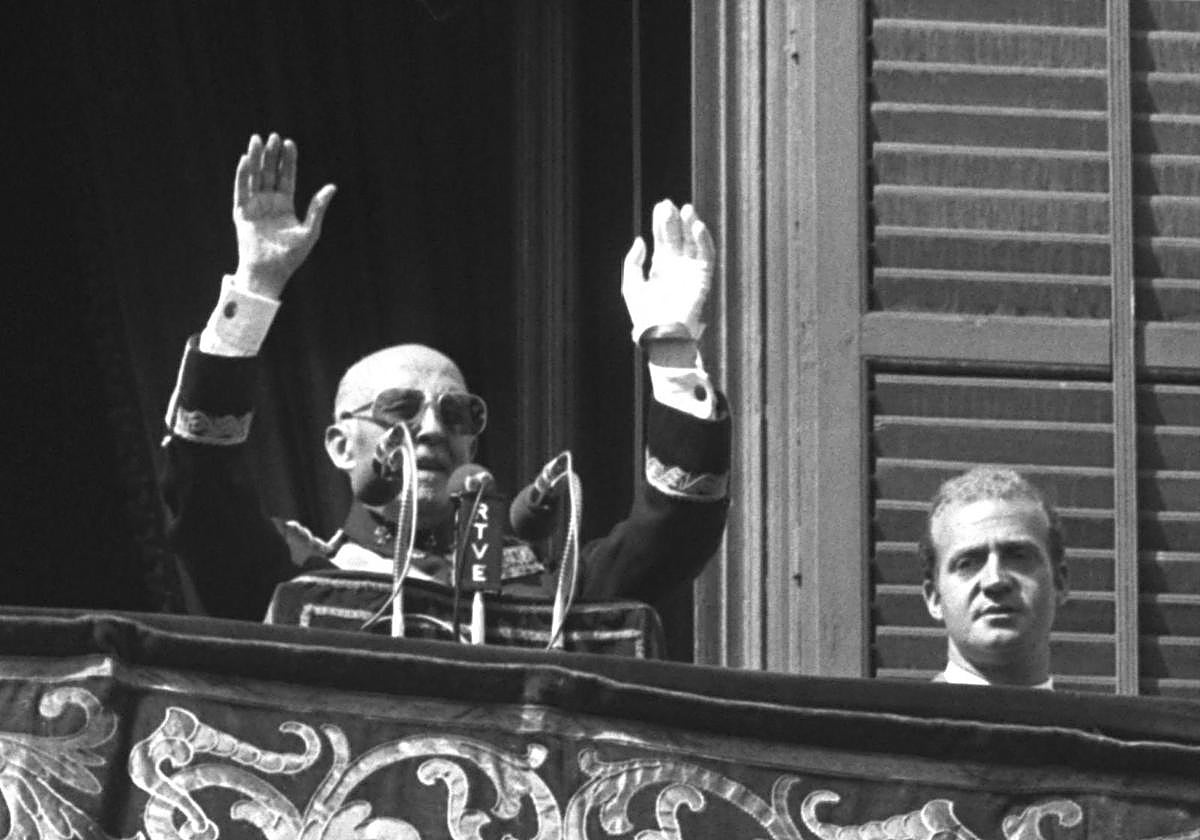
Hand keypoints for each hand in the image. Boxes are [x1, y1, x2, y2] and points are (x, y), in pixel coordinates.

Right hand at [232, 133, 336, 298]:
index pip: (287, 177)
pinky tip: (245, 160)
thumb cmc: (291, 256)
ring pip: (254, 177)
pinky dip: (242, 175)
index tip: (289, 143)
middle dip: (271, 155)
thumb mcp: (310, 230)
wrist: (270, 272)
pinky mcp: (241, 212)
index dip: (288, 161)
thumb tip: (333, 186)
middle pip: (270, 173)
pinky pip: (240, 190)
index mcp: (285, 205)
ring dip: (255, 158)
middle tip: (273, 136)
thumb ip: (318, 208)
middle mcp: (269, 202)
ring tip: (257, 140)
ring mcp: (254, 206)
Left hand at [621, 199, 714, 344]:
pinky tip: (696, 227)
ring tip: (685, 209)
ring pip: (693, 242)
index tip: (660, 206)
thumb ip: (633, 262)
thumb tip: (640, 240)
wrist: (663, 335)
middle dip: (673, 220)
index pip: (663, 239)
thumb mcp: (631, 285)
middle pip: (677, 237)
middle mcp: (677, 266)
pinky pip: (706, 255)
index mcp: (660, 267)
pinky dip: (703, 241)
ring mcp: (691, 271)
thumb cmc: (644, 315)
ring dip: (690, 225)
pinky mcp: (703, 278)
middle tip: (669, 204)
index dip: (661, 222)